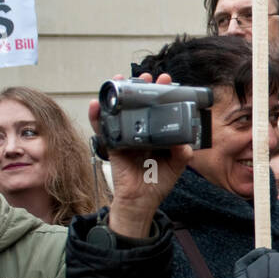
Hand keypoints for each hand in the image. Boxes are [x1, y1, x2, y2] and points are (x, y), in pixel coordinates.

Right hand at [94, 73, 191, 237]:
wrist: (140, 201)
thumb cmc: (157, 182)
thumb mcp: (176, 165)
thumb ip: (182, 153)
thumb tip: (182, 142)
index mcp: (157, 133)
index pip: (159, 109)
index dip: (162, 95)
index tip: (167, 81)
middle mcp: (140, 132)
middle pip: (139, 105)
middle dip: (141, 88)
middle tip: (146, 76)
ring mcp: (125, 137)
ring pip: (120, 112)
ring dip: (118, 95)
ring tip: (119, 79)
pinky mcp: (111, 146)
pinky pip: (102, 129)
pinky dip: (97, 116)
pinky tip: (95, 104)